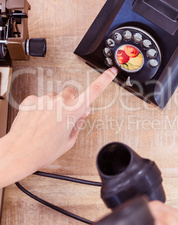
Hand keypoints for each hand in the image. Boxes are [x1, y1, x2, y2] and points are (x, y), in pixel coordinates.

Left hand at [0, 67, 116, 187]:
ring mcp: (44, 99)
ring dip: (53, 107)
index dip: (104, 80)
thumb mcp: (68, 141)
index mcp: (72, 112)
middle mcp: (59, 102)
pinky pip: (40, 100)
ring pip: (54, 98)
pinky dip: (40, 109)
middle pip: (70, 94)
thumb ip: (78, 124)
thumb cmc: (43, 150)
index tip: (111, 72)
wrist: (19, 152)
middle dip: (70, 103)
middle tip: (63, 118)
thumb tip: (82, 112)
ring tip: (46, 125)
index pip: (93, 91)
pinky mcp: (31, 100)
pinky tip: (37, 122)